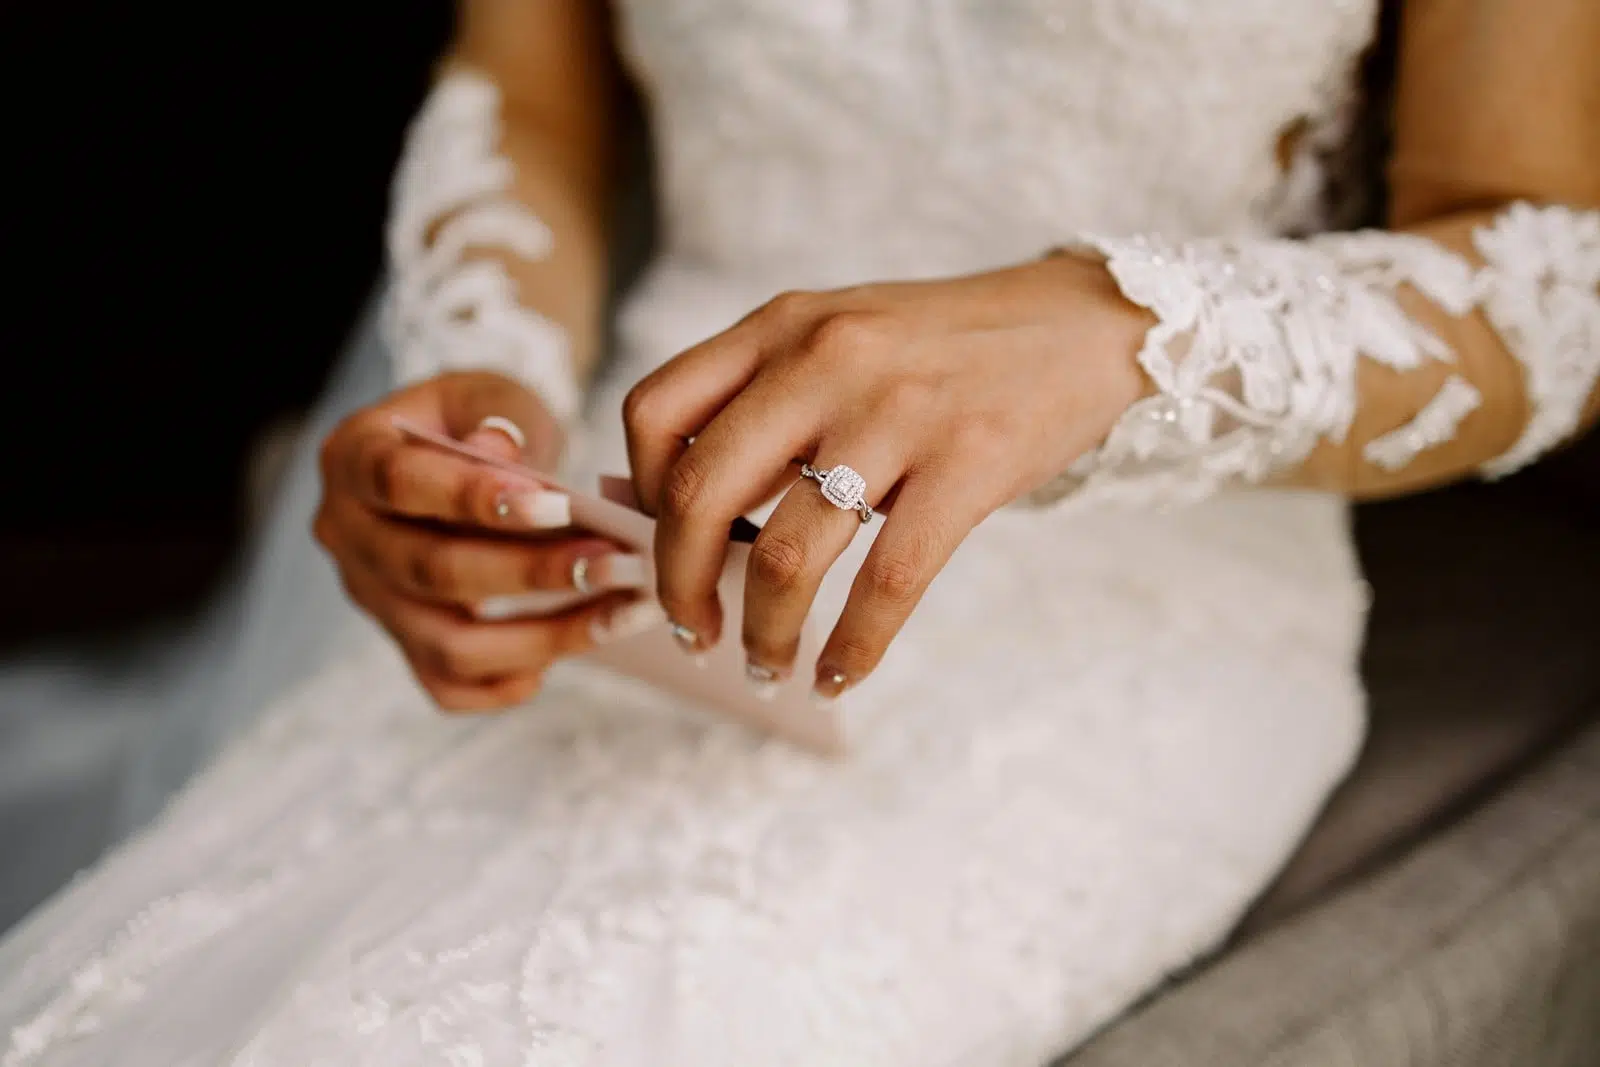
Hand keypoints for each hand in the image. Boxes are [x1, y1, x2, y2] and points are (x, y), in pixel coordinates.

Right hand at [315, 370, 655, 711]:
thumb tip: (503, 454)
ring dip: (541, 637)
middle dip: (531, 572)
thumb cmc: (480, 419)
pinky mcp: (403, 642)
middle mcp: (348, 536)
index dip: (472, 498)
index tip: (555, 505)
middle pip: (432, 571)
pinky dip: (504, 684)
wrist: (462, 451)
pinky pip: (447, 684)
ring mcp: (373, 598)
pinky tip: (564, 658)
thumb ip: (497, 416)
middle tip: (615, 564)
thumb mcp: (488, 391)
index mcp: (352, 456)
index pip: (401, 482)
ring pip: (447, 643)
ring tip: (618, 614)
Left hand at [623, 253, 1152, 699]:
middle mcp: (826, 358)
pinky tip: (838, 674)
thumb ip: (758, 399)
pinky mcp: (969, 463)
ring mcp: (898, 411)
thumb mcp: (838, 338)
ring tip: (765, 664)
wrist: (1081, 324)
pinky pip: (888, 583)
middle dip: (679, 585)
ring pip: (789, 554)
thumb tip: (653, 498)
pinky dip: (852, 648)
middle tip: (691, 632)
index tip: (664, 545)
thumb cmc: (946, 346)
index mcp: (782, 324)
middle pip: (701, 493)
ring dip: (763, 633)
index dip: (640, 495)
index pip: (656, 412)